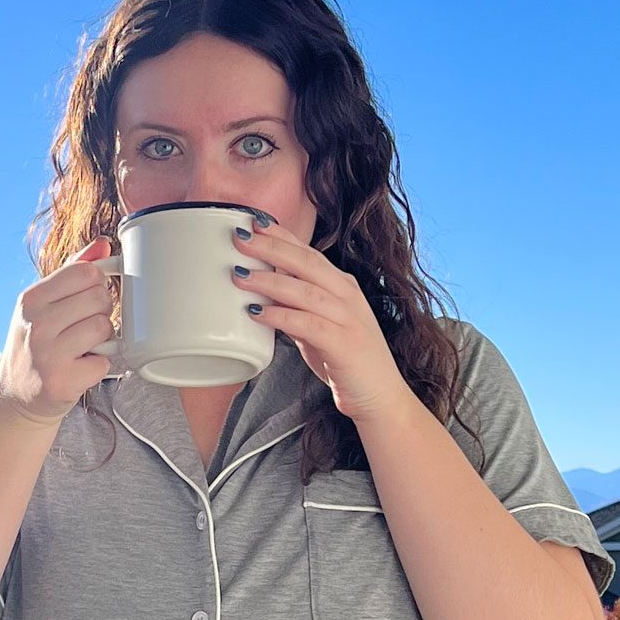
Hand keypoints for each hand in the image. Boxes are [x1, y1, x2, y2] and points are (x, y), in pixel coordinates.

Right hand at [0, 236, 121, 424]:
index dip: (97, 283)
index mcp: (31, 299)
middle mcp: (36, 324)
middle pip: (99, 297)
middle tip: (86, 325)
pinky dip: (99, 365)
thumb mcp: (43, 305)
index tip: (89, 297)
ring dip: (103, 339)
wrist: (17, 397)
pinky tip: (80, 367)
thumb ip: (72, 272)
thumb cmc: (36, 345)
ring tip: (84, 346)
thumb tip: (103, 245)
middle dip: (101, 311)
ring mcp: (49, 355)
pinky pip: (104, 361)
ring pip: (103, 328)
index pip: (84, 272)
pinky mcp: (63, 382)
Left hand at [233, 219, 412, 424]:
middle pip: (306, 262)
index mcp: (342, 287)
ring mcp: (348, 318)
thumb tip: (264, 298)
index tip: (253, 222)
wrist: (379, 397)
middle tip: (240, 238)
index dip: (282, 236)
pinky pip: (308, 324)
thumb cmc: (346, 363)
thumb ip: (296, 311)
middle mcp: (347, 296)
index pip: (309, 253)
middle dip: (272, 247)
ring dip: (270, 281)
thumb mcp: (317, 330)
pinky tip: (258, 314)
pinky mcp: (344, 344)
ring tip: (240, 275)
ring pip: (305, 290)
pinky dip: (281, 316)